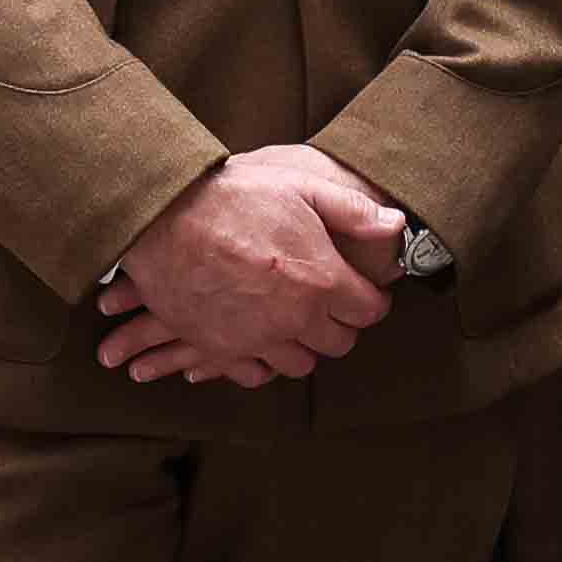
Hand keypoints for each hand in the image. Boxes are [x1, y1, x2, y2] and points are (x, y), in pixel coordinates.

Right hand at [95, 142, 409, 386]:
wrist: (164, 214)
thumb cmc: (234, 196)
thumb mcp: (301, 187)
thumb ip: (353, 210)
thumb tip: (397, 225)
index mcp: (322, 281)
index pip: (369, 311)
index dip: (369, 298)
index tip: (360, 289)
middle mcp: (294, 318)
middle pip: (339, 342)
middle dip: (339, 323)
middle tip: (329, 304)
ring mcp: (256, 338)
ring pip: (301, 364)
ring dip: (303, 345)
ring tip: (295, 321)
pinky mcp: (220, 348)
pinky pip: (256, 374)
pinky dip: (263, 362)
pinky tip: (262, 339)